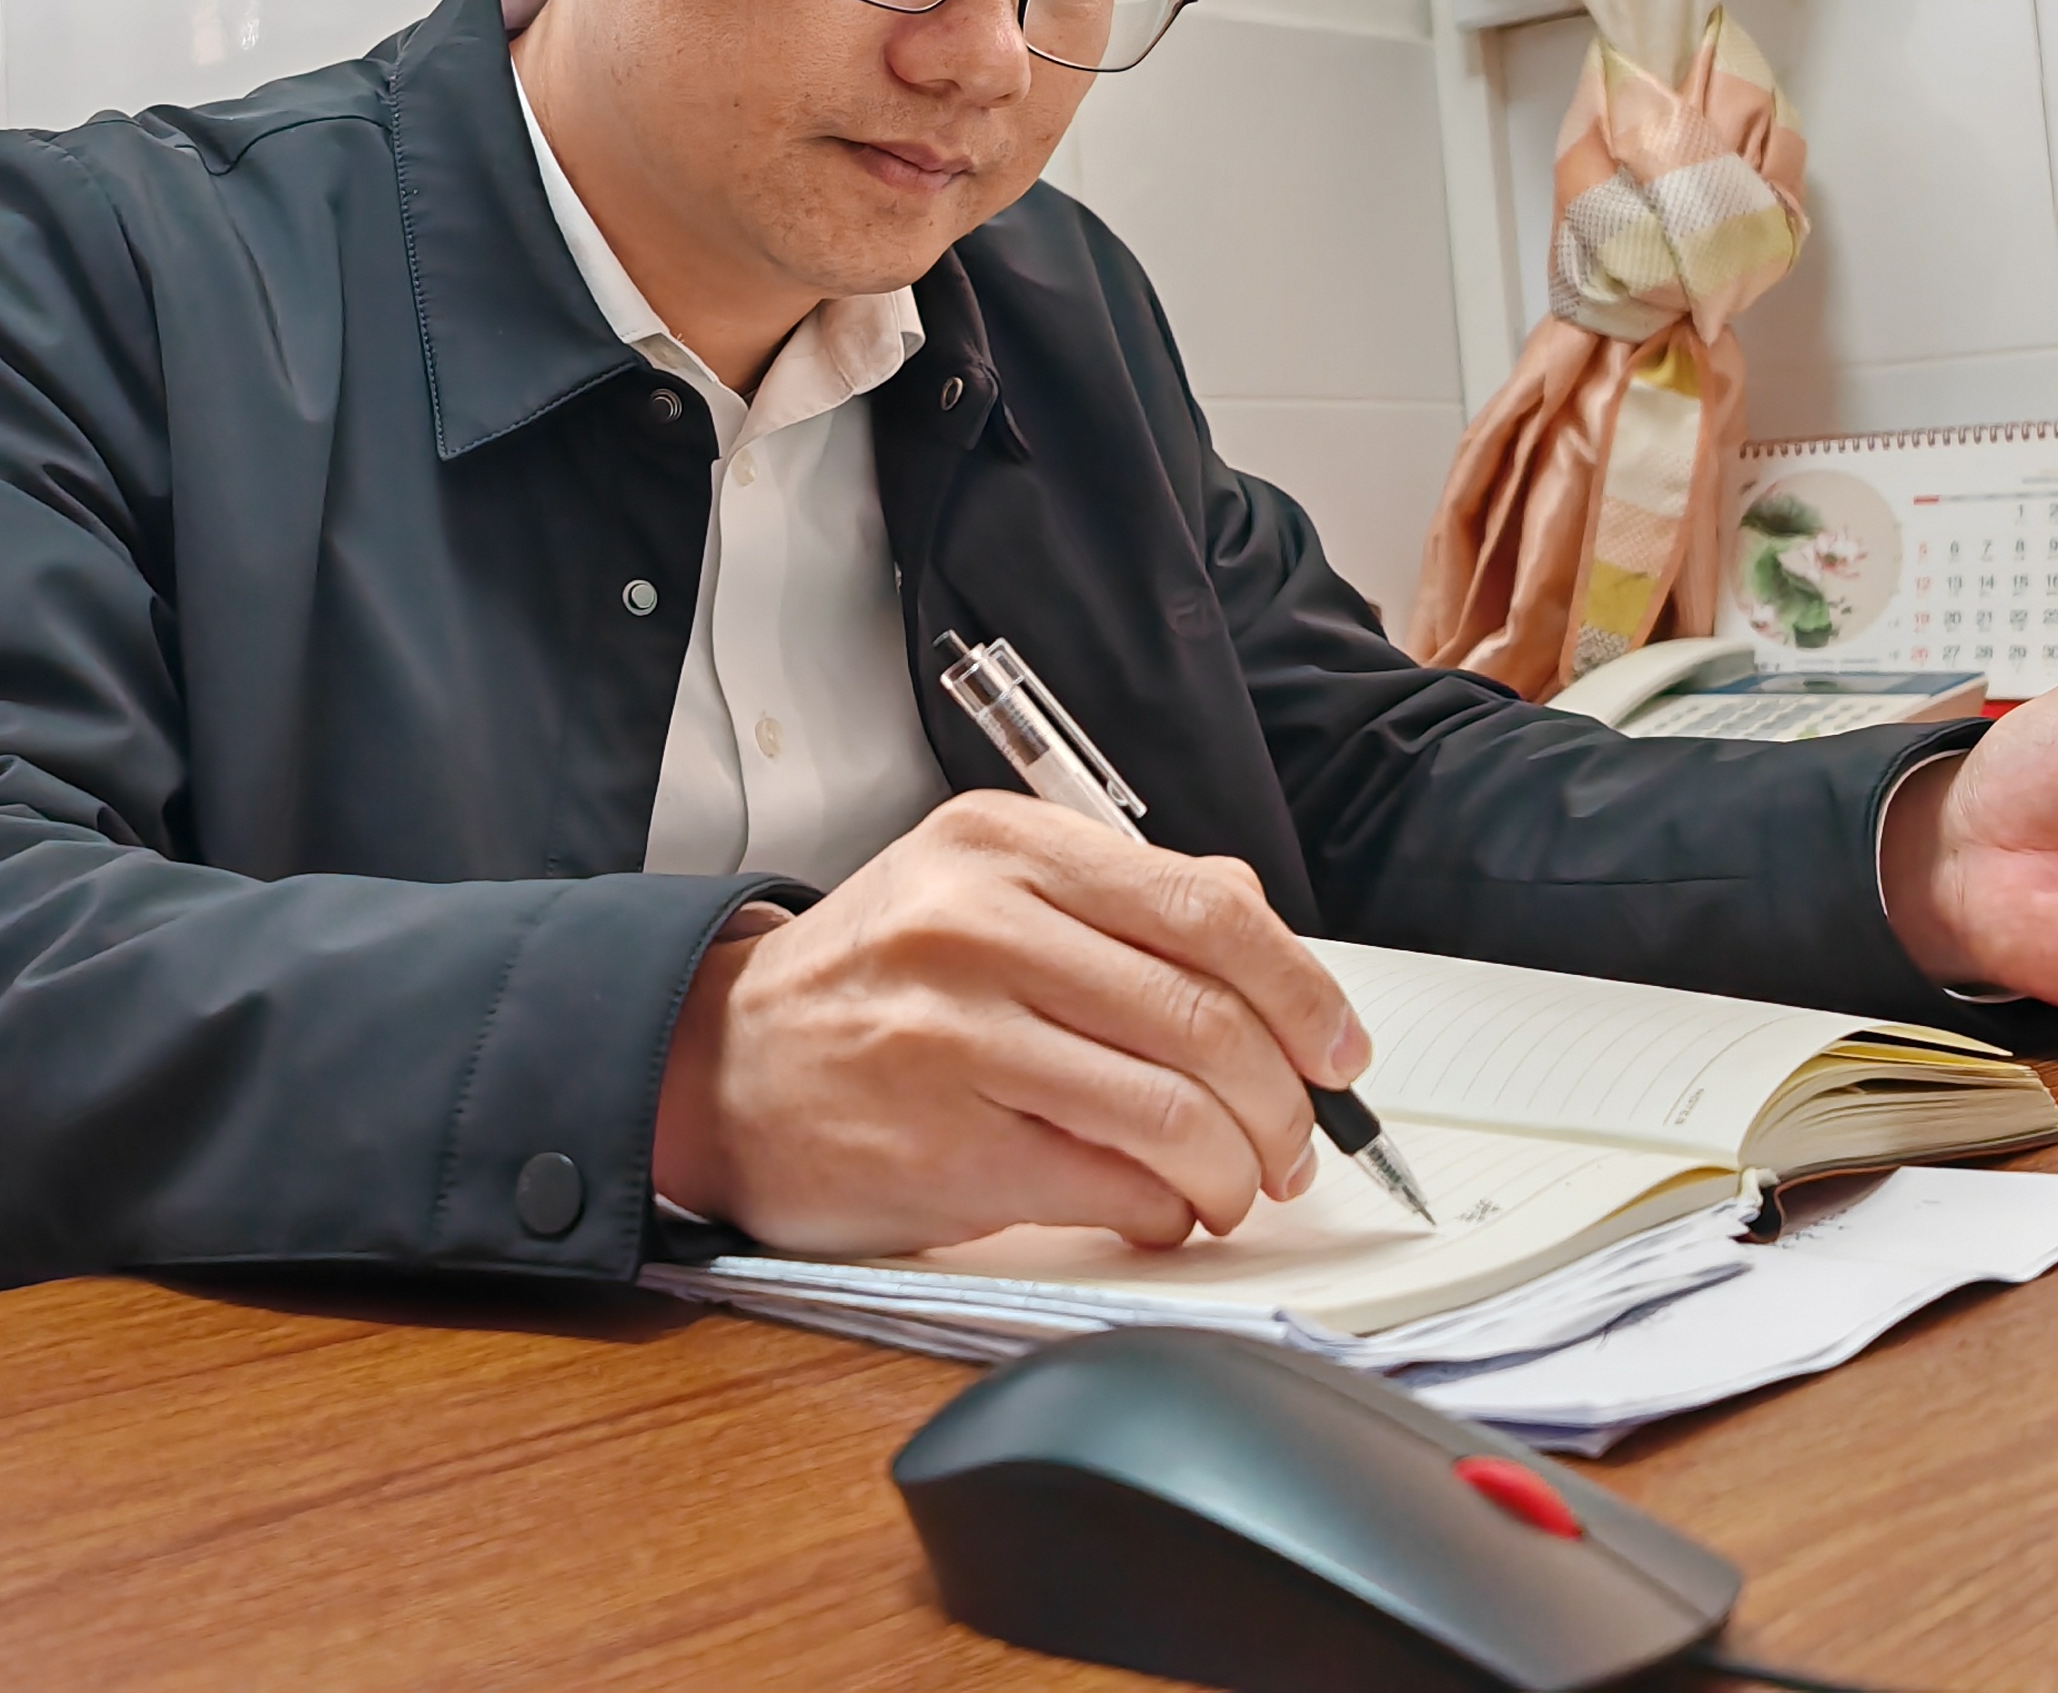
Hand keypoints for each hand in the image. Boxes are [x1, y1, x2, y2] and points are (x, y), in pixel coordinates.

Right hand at [649, 791, 1368, 1256]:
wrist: (719, 1063)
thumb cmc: (874, 984)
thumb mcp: (980, 889)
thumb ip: (1120, 899)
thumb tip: (1262, 934)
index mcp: (1004, 845)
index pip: (1205, 911)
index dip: (1302, 992)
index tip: (1338, 1051)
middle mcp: (979, 924)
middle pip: (1206, 1020)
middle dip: (1283, 1102)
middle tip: (1295, 1141)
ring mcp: (958, 1037)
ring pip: (1175, 1114)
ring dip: (1236, 1171)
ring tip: (1233, 1186)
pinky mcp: (946, 1148)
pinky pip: (1114, 1188)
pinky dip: (1165, 1213)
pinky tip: (1154, 1208)